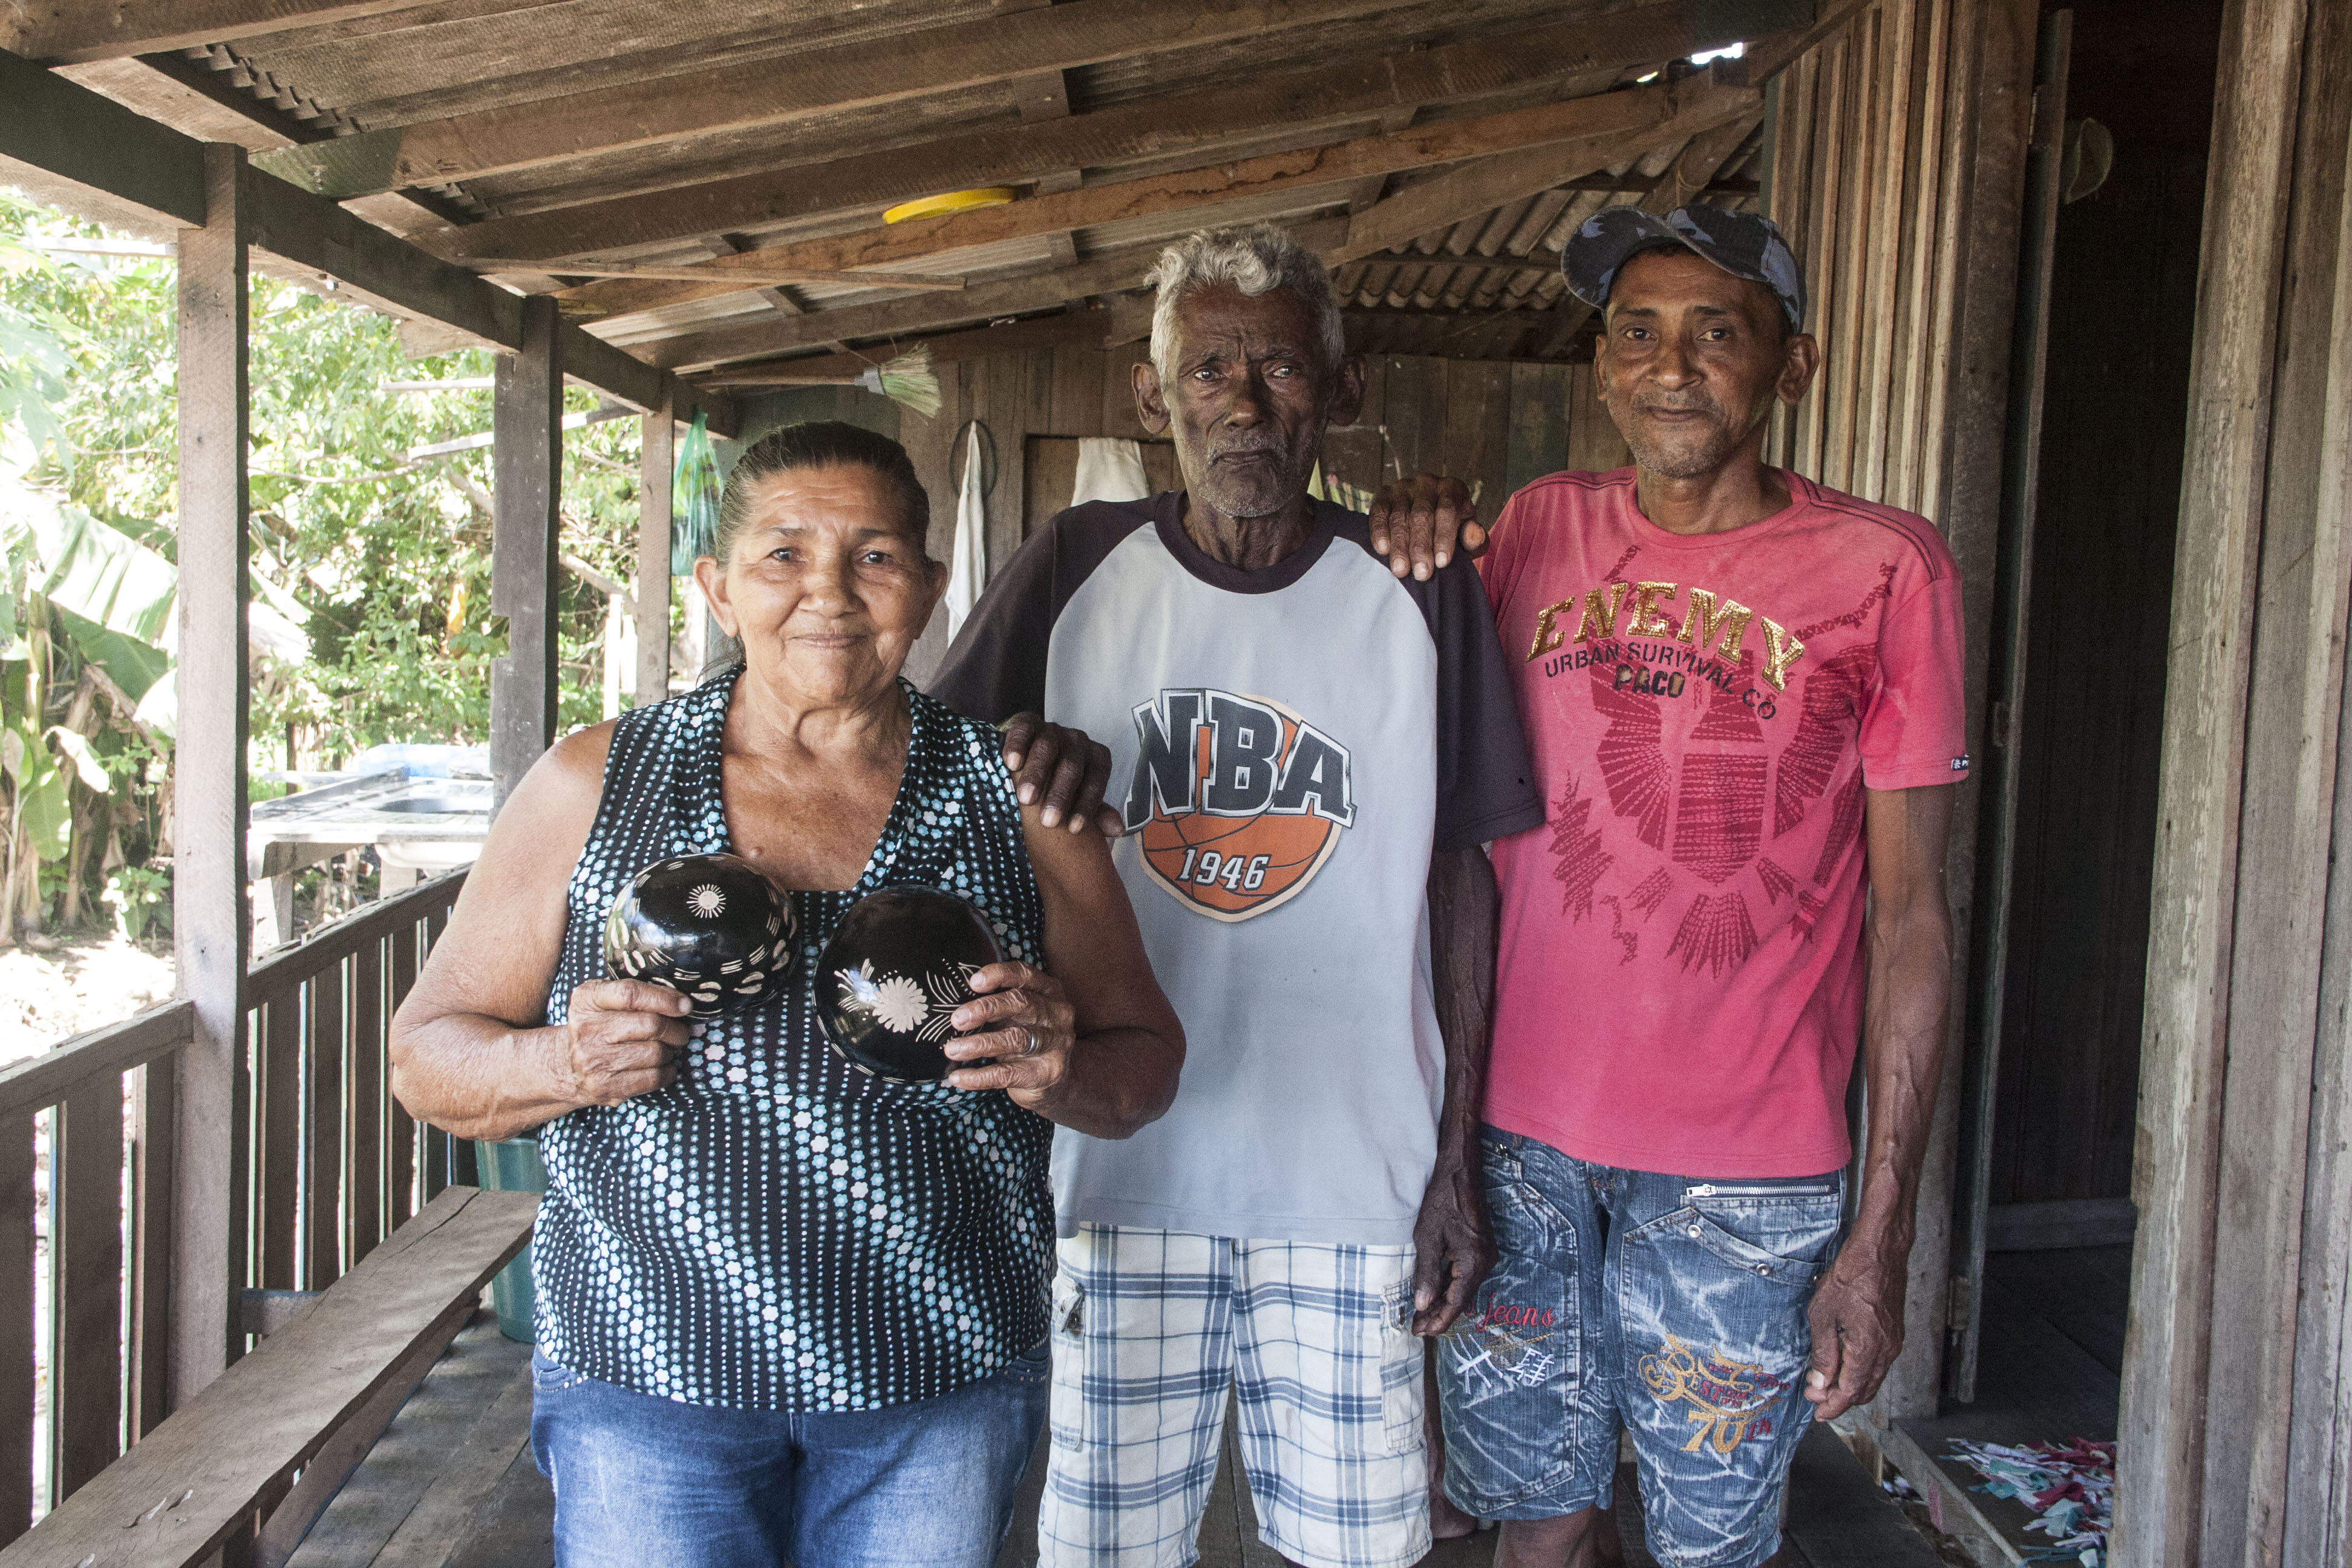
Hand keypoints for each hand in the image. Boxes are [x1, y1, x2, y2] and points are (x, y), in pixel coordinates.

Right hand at [557, 979, 691, 1106]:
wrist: (567, 1066)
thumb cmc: (598, 1026)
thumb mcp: (603, 1000)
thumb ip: (634, 993)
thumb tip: (682, 1002)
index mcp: (587, 1000)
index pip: (631, 994)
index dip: (664, 999)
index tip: (685, 1005)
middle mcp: (586, 1029)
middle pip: (650, 1025)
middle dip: (675, 1029)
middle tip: (680, 1031)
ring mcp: (594, 1061)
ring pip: (656, 1053)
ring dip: (670, 1051)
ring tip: (666, 1048)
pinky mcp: (605, 1087)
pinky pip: (653, 1078)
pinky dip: (667, 1072)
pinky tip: (662, 1066)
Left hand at [943, 961, 1076, 1111]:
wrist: (1052, 1081)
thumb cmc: (1025, 1037)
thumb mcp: (1017, 1015)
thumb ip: (996, 1005)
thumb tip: (953, 1004)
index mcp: (1048, 991)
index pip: (1025, 974)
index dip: (1000, 975)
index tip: (973, 982)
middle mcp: (1057, 1013)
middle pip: (1021, 1003)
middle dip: (985, 1009)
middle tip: (956, 1020)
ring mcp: (1056, 1043)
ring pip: (1015, 1039)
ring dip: (979, 1044)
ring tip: (952, 1049)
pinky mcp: (1048, 1072)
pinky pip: (1009, 1073)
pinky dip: (979, 1076)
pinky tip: (958, 1077)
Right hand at [1000, 713, 1122, 836]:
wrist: (1029, 751)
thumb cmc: (1057, 781)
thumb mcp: (1078, 796)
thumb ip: (1097, 812)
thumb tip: (1117, 830)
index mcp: (1095, 757)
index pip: (1095, 780)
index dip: (1087, 805)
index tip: (1074, 830)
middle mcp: (1077, 741)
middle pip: (1071, 767)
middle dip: (1060, 795)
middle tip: (1048, 822)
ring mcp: (1052, 730)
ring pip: (1047, 749)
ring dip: (1037, 775)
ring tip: (1026, 799)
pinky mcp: (1027, 722)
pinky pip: (1024, 731)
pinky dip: (1017, 746)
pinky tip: (1012, 764)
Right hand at [1368, 473, 1487, 580]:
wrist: (1429, 520)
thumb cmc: (1451, 532)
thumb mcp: (1467, 537)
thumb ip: (1474, 539)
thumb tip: (1472, 535)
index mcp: (1453, 488)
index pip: (1448, 510)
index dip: (1444, 537)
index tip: (1442, 563)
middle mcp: (1427, 483)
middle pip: (1422, 515)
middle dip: (1421, 547)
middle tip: (1421, 574)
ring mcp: (1403, 487)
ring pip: (1400, 516)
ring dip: (1400, 546)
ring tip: (1401, 571)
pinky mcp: (1383, 494)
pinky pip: (1379, 512)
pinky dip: (1379, 531)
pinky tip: (1382, 550)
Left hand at [1410, 1140, 1494, 1334]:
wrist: (1460, 1173)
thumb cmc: (1442, 1201)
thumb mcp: (1427, 1238)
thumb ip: (1427, 1274)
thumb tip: (1423, 1305)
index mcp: (1473, 1262)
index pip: (1456, 1302)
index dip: (1438, 1320)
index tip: (1421, 1332)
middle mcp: (1486, 1262)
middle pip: (1462, 1298)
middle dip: (1440, 1315)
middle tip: (1417, 1329)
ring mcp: (1486, 1255)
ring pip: (1464, 1288)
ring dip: (1444, 1302)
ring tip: (1422, 1316)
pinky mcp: (1482, 1248)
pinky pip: (1466, 1275)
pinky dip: (1451, 1286)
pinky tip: (1435, 1293)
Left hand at [1802, 1243, 1907, 1418]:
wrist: (1880, 1251)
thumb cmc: (1852, 1275)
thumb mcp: (1824, 1314)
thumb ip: (1823, 1352)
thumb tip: (1820, 1383)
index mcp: (1869, 1349)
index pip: (1851, 1392)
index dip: (1833, 1406)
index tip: (1818, 1413)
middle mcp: (1886, 1351)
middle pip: (1865, 1390)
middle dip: (1840, 1399)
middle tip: (1816, 1398)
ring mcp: (1893, 1342)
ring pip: (1873, 1379)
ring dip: (1850, 1386)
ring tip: (1826, 1384)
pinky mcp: (1893, 1333)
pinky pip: (1878, 1364)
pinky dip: (1861, 1372)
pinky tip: (1844, 1365)